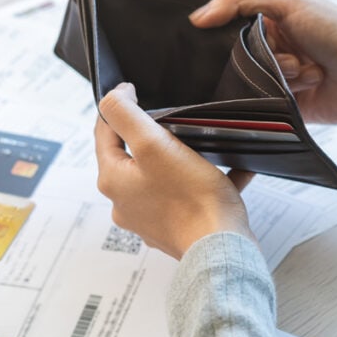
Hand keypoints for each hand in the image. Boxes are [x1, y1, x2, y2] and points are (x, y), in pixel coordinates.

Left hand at [94, 83, 257, 259]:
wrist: (220, 247)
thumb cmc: (191, 198)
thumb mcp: (153, 144)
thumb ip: (125, 114)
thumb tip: (114, 95)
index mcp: (113, 180)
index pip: (104, 133)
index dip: (117, 106)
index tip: (135, 90)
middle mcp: (125, 202)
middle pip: (132, 156)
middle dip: (152, 135)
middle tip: (174, 121)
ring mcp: (150, 217)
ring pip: (162, 176)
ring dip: (181, 158)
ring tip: (205, 146)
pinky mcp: (176, 227)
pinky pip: (190, 195)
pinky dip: (207, 180)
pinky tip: (233, 169)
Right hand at [189, 0, 336, 123]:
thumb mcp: (290, 1)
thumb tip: (197, 17)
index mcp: (269, 22)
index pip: (227, 28)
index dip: (226, 34)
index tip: (232, 38)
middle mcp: (271, 50)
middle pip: (235, 59)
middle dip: (260, 58)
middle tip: (286, 54)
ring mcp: (278, 79)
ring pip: (250, 84)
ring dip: (280, 76)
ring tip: (306, 69)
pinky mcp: (285, 107)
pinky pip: (265, 106)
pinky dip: (286, 96)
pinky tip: (310, 86)